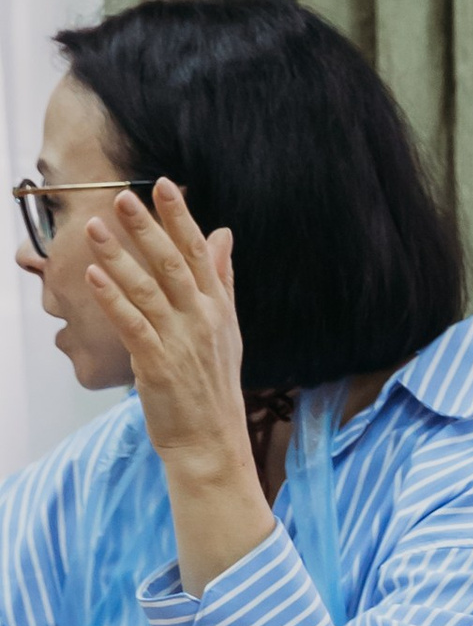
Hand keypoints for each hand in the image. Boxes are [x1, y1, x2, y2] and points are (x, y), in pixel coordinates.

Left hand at [87, 183, 257, 493]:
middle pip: (173, 263)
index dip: (181, 217)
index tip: (163, 185)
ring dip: (119, 256)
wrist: (212, 440)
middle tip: (124, 197)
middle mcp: (202, 318)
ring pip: (148, 288)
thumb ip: (221, 278)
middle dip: (148, 227)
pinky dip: (112, 298)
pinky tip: (93, 276)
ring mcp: (180, 341)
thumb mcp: (227, 327)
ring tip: (96, 227)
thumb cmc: (214, 386)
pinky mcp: (157, 364)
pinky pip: (131, 324)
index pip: (200, 252)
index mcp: (217, 307)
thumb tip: (223, 234)